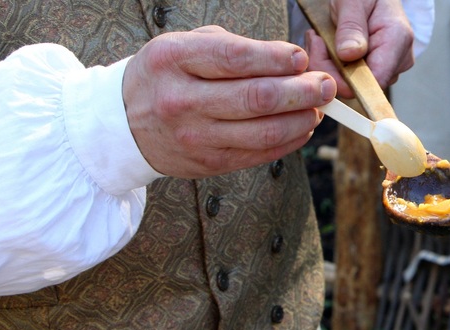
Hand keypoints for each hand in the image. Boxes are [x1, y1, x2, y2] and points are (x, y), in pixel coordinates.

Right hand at [122, 26, 336, 178]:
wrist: (124, 124)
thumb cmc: (166, 76)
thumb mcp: (186, 47)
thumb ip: (234, 49)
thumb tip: (292, 61)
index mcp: (174, 60)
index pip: (235, 58)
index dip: (276, 59)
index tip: (301, 58)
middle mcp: (182, 100)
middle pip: (257, 98)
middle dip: (301, 90)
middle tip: (325, 85)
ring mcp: (196, 136)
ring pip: (264, 131)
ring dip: (302, 119)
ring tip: (318, 107)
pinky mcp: (209, 163)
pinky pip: (261, 153)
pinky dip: (290, 140)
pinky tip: (302, 126)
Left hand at [305, 0, 414, 97]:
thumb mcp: (353, 1)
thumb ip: (351, 27)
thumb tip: (349, 55)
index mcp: (397, 40)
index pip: (374, 81)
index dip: (343, 77)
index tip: (320, 48)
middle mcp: (397, 60)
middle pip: (359, 84)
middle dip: (329, 66)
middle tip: (316, 38)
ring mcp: (388, 67)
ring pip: (351, 83)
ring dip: (328, 63)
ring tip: (321, 37)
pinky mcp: (375, 70)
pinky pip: (349, 78)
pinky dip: (332, 64)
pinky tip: (327, 45)